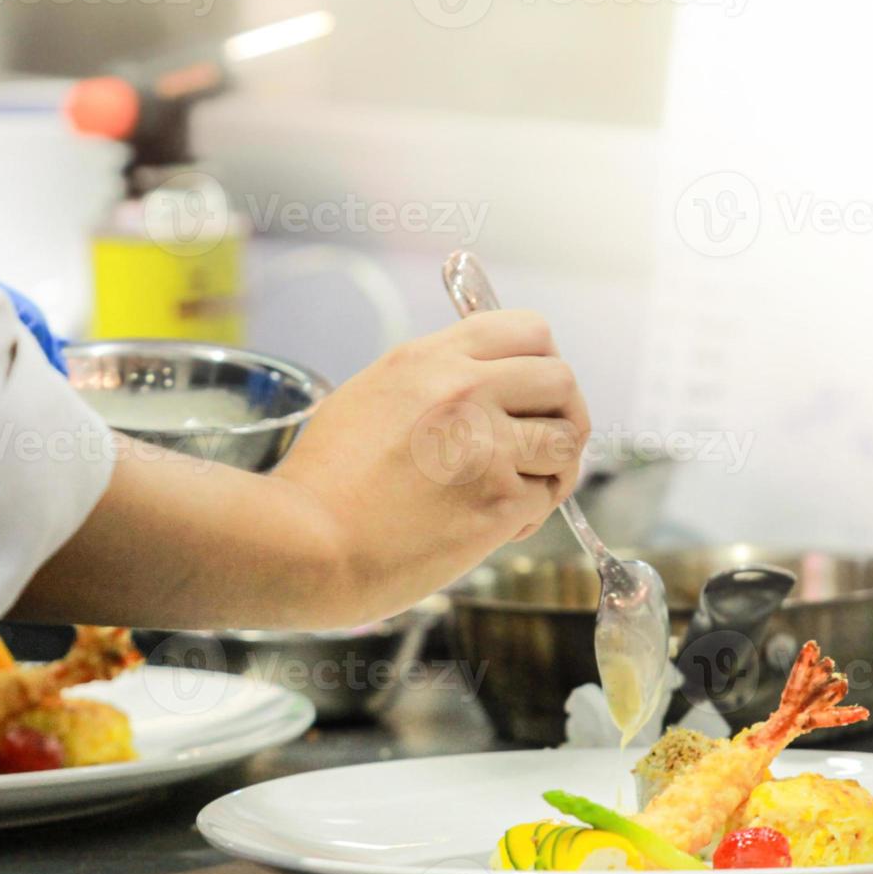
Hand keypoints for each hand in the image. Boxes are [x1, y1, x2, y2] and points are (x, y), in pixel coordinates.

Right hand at [271, 309, 589, 623]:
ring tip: (521, 488)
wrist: (305, 543)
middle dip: (563, 414)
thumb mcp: (367, 398)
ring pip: (567, 440)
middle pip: (562, 379)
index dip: (541, 361)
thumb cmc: (323, 485)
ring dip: (554, 466)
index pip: (527, 330)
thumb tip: (480, 385)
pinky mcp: (498, 500)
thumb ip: (428, 383)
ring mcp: (486, 445)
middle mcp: (463, 391)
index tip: (532, 390)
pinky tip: (494, 524)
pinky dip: (530, 513)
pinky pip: (547, 497)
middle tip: (541, 444)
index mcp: (426, 360)